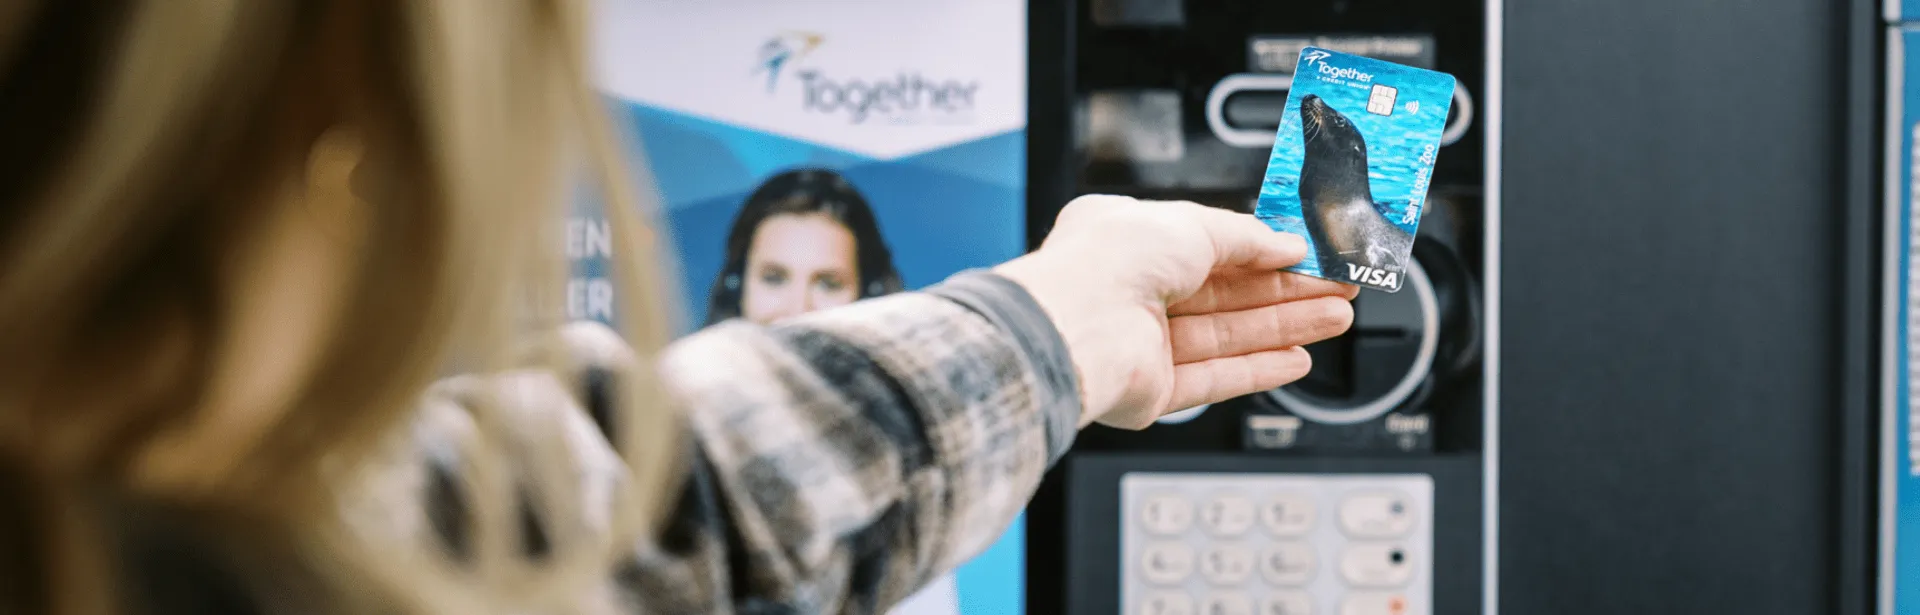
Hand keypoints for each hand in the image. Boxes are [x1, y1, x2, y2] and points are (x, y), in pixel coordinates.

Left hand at [994, 195, 1359, 428]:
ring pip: (1225, 335)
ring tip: (1336, 318)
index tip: (1305, 255)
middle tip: (1337, 288)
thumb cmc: (1109, 262)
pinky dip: (1256, 368)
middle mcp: (1129, 290)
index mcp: (1125, 238)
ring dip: (1283, 327)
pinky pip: (1213, 377)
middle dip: (1285, 292)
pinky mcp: (1149, 390)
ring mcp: (1139, 343)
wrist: (1075, 327)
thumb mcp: (1192, 224)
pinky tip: (1297, 359)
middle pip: (1223, 294)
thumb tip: (1285, 245)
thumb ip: (1245, 237)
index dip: (1259, 251)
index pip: (1205, 245)